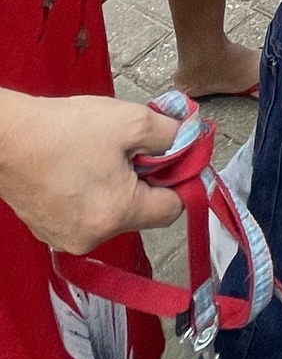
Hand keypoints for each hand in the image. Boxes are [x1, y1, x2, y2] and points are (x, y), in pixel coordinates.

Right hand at [0, 89, 182, 250]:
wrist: (5, 138)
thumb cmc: (66, 130)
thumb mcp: (131, 121)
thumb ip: (170, 134)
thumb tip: (187, 141)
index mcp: (116, 215)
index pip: (172, 210)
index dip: (178, 179)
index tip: (170, 156)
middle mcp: (92, 238)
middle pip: (141, 211)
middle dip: (144, 179)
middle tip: (130, 147)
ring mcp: (65, 237)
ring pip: (113, 211)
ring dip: (116, 184)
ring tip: (98, 153)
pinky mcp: (47, 229)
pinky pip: (86, 213)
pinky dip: (90, 191)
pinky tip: (77, 165)